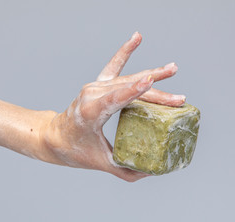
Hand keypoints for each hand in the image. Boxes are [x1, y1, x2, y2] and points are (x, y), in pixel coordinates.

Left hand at [41, 32, 184, 181]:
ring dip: (151, 75)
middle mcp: (91, 95)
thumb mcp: (100, 163)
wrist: (55, 136)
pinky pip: (114, 66)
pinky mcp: (98, 85)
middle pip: (127, 89)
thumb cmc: (75, 149)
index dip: (132, 91)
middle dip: (155, 93)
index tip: (151, 81)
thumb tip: (152, 172)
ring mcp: (94, 87)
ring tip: (172, 68)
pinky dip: (125, 52)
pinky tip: (137, 37)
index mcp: (90, 113)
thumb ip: (126, 171)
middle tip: (180, 99)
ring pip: (126, 79)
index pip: (114, 99)